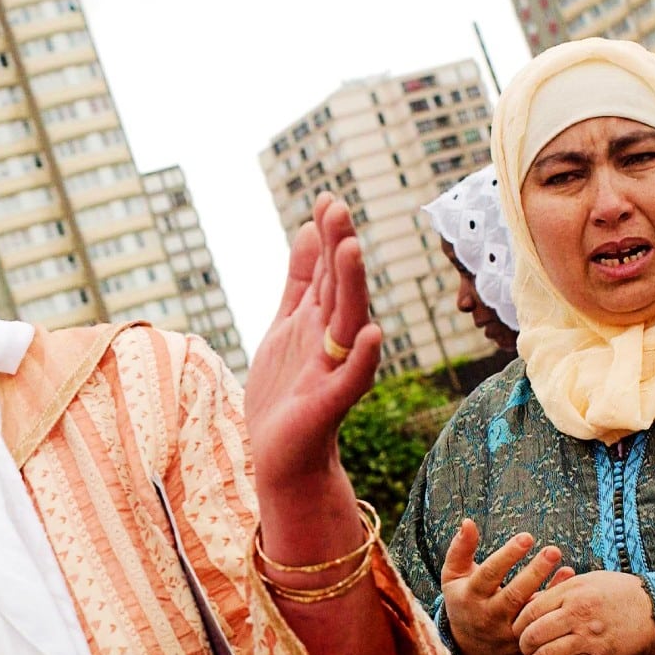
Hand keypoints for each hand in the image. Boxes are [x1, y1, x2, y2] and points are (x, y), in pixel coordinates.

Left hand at [245, 194, 382, 558]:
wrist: (282, 456)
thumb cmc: (285, 392)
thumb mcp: (286, 326)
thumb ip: (300, 282)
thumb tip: (309, 228)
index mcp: (316, 321)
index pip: (324, 272)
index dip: (324, 238)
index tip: (325, 198)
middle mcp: (330, 340)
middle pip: (337, 289)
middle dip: (338, 249)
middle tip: (338, 207)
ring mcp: (332, 370)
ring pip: (347, 323)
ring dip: (352, 288)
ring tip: (352, 250)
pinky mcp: (331, 404)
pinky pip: (352, 379)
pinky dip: (363, 358)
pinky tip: (372, 335)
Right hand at [442, 519, 567, 654]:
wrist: (470, 648)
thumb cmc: (464, 599)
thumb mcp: (453, 576)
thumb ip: (460, 549)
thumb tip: (468, 521)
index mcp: (471, 596)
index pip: (489, 574)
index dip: (507, 556)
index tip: (526, 537)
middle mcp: (489, 615)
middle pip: (514, 595)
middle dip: (534, 572)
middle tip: (553, 550)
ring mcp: (508, 631)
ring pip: (532, 611)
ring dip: (550, 588)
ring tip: (565, 565)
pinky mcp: (525, 641)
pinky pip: (544, 620)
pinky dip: (556, 600)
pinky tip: (568, 577)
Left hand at [513, 571, 654, 654]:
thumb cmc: (619, 593)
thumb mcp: (587, 581)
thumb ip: (558, 592)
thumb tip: (528, 604)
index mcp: (573, 594)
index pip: (531, 611)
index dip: (519, 623)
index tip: (517, 630)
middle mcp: (579, 617)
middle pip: (534, 635)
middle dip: (523, 645)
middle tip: (524, 648)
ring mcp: (590, 641)